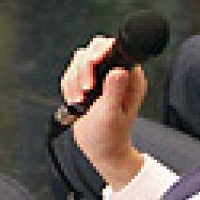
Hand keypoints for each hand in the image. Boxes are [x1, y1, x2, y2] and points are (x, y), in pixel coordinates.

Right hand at [60, 36, 147, 188]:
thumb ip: (114, 91)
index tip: (91, 63)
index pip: (115, 49)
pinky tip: (75, 101)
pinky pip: (71, 72)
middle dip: (83, 69)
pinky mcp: (88, 81)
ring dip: (74, 80)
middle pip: (93, 50)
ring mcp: (101, 76)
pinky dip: (68, 86)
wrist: (100, 150)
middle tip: (84, 90)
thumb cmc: (109, 136)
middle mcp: (117, 73)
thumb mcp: (111, 115)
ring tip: (79, 100)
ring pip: (79, 60)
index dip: (100, 52)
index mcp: (130, 78)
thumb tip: (119, 70)